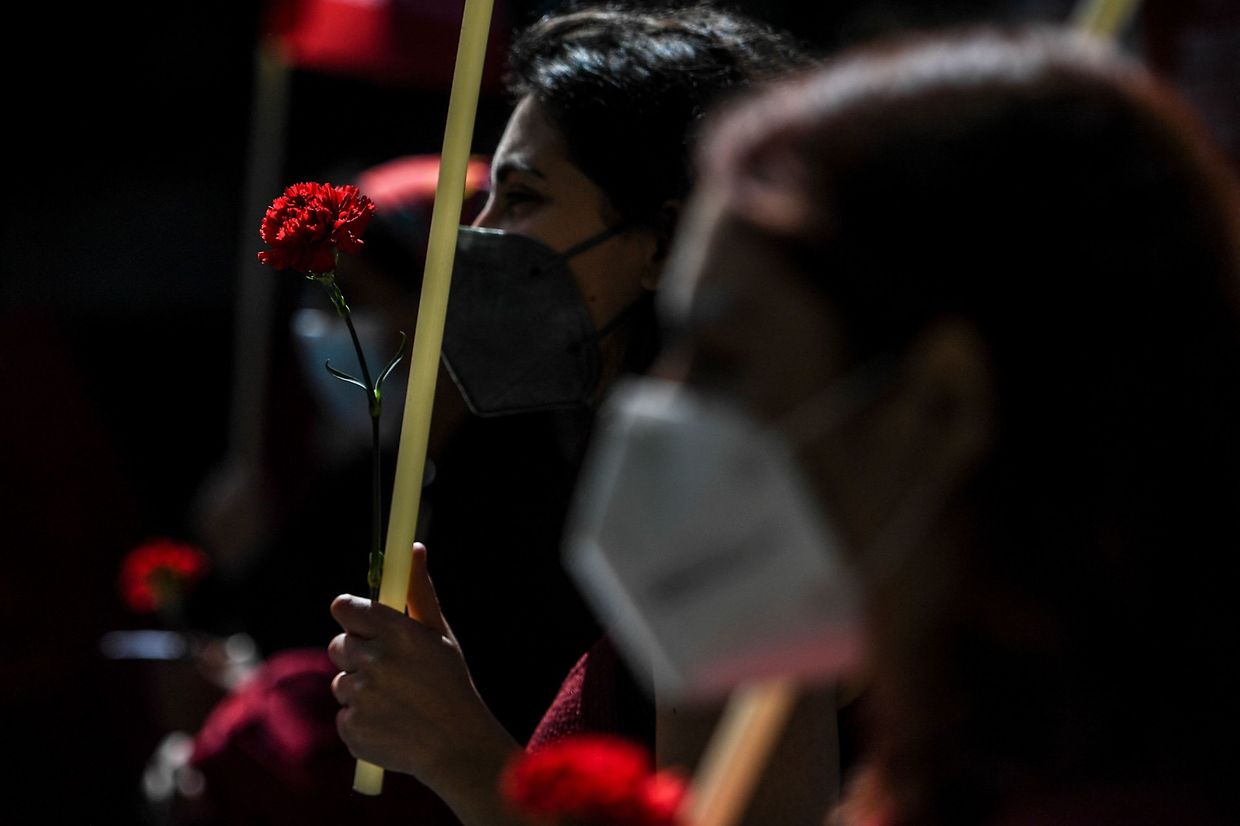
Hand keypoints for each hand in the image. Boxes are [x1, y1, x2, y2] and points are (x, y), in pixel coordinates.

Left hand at [329, 544, 518, 817]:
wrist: (456, 746)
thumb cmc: (450, 684)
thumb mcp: (440, 635)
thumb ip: (418, 592)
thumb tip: (412, 549)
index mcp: (396, 633)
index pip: (345, 608)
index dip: (351, 614)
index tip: (361, 622)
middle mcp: (375, 661)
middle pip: (338, 645)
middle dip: (357, 653)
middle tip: (386, 668)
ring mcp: (360, 697)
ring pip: (342, 682)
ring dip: (361, 689)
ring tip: (396, 701)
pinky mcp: (351, 729)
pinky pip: (344, 715)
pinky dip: (361, 720)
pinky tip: (390, 723)